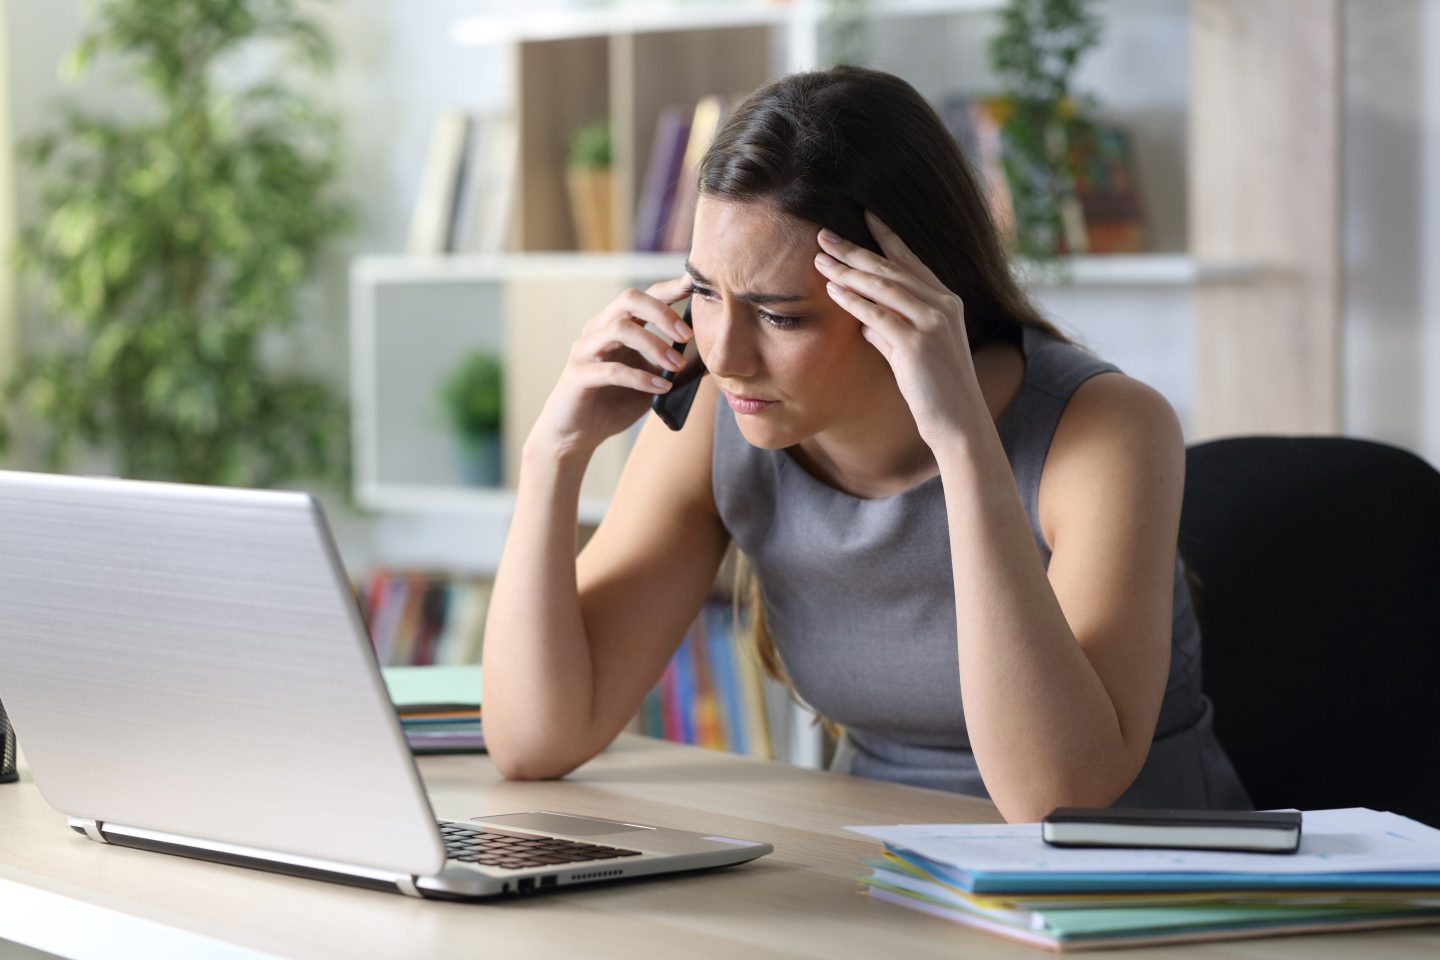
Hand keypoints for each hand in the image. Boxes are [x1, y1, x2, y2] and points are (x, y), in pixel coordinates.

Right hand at [529, 276, 692, 459]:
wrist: (577, 435)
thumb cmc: (614, 404)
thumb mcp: (652, 381)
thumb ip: (675, 367)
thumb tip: (713, 358)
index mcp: (615, 325)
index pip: (643, 296)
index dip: (669, 289)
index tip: (695, 287)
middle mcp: (597, 330)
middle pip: (628, 299)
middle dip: (662, 312)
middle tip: (687, 335)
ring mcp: (585, 350)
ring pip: (619, 328)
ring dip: (654, 345)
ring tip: (676, 368)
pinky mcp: (578, 375)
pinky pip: (612, 369)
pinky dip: (641, 377)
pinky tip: (661, 388)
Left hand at [813, 211, 985, 449]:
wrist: (959, 422)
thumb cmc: (934, 391)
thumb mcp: (911, 353)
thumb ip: (889, 333)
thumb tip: (862, 321)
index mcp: (946, 302)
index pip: (910, 260)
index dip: (886, 237)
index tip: (864, 215)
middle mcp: (943, 305)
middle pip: (891, 268)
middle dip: (855, 249)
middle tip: (825, 234)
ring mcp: (932, 322)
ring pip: (883, 286)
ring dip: (848, 270)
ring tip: (820, 258)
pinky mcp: (918, 343)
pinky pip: (878, 315)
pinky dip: (853, 301)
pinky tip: (833, 290)